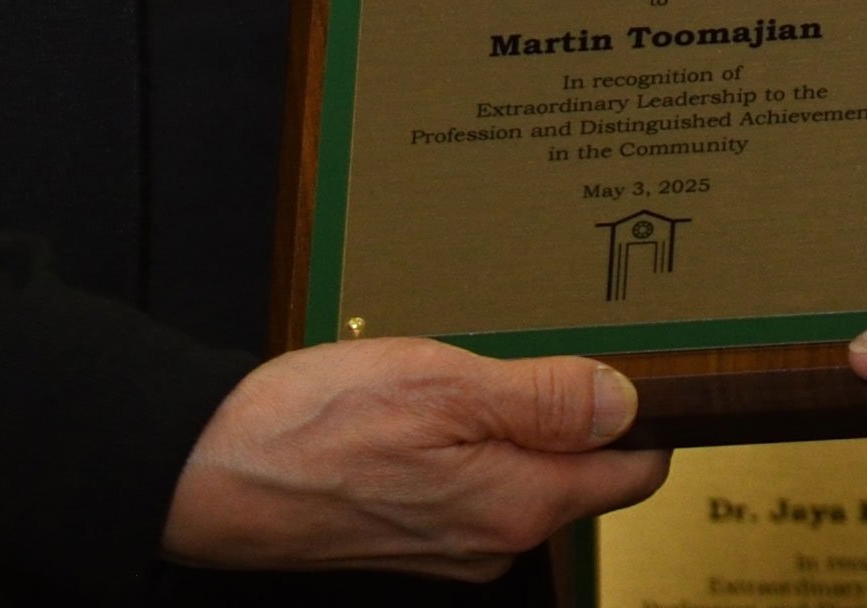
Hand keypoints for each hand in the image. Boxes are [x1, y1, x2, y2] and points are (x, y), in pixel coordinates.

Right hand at [164, 340, 663, 576]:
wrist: (213, 472)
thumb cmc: (314, 427)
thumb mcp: (440, 384)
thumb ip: (540, 398)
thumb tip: (624, 402)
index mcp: (519, 502)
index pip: (634, 470)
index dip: (653, 410)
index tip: (652, 354)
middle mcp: (498, 536)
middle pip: (586, 466)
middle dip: (587, 401)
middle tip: (564, 328)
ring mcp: (458, 537)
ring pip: (530, 465)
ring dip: (527, 410)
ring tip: (499, 348)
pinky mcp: (420, 527)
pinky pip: (481, 473)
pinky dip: (481, 428)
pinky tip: (448, 387)